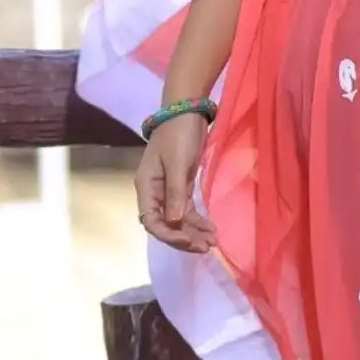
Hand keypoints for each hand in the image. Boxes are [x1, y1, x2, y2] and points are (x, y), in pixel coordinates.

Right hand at [133, 113, 217, 253]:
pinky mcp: (181, 186)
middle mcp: (154, 193)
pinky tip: (210, 228)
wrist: (186, 112)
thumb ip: (174, 192)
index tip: (189, 241)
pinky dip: (197, 220)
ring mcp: (168, 191)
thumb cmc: (178, 135)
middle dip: (184, 238)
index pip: (151, 221)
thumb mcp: (177, 163)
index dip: (168, 235)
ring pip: (177, 220)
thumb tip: (172, 223)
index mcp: (146, 188)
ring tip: (213, 242)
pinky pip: (186, 210)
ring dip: (193, 232)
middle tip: (206, 247)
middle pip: (165, 225)